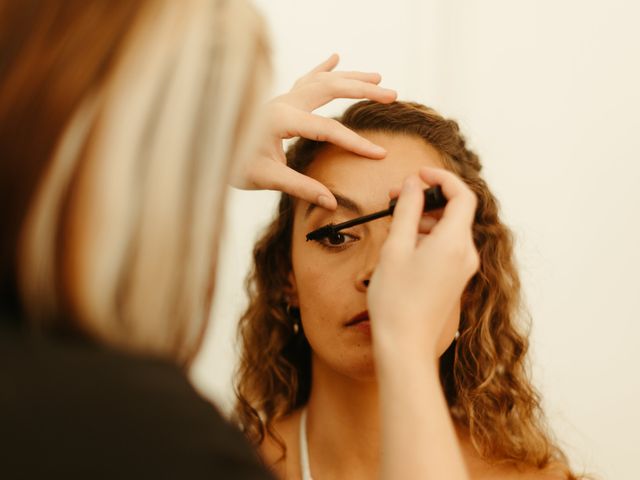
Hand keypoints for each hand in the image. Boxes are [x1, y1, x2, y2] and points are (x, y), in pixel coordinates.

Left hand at [230, 54, 396, 209]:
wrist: (203, 149)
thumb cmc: (229, 163)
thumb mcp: (265, 179)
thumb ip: (300, 188)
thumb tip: (331, 202)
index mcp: (280, 119)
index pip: (327, 129)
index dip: (355, 142)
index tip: (379, 153)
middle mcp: (282, 103)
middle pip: (330, 89)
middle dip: (363, 91)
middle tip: (392, 95)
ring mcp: (280, 98)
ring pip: (321, 80)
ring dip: (350, 76)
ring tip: (378, 77)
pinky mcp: (278, 101)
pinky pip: (304, 78)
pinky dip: (321, 67)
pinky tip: (334, 56)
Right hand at [367, 167, 478, 359]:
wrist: (405, 344)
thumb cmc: (396, 299)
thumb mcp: (396, 247)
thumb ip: (407, 209)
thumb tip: (413, 184)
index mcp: (454, 242)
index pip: (462, 195)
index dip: (441, 178)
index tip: (418, 174)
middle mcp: (466, 253)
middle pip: (455, 210)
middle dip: (427, 198)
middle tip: (396, 196)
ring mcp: (463, 267)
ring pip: (449, 228)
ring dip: (424, 217)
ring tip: (394, 222)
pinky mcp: (455, 278)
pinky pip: (446, 245)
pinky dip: (428, 236)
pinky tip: (403, 244)